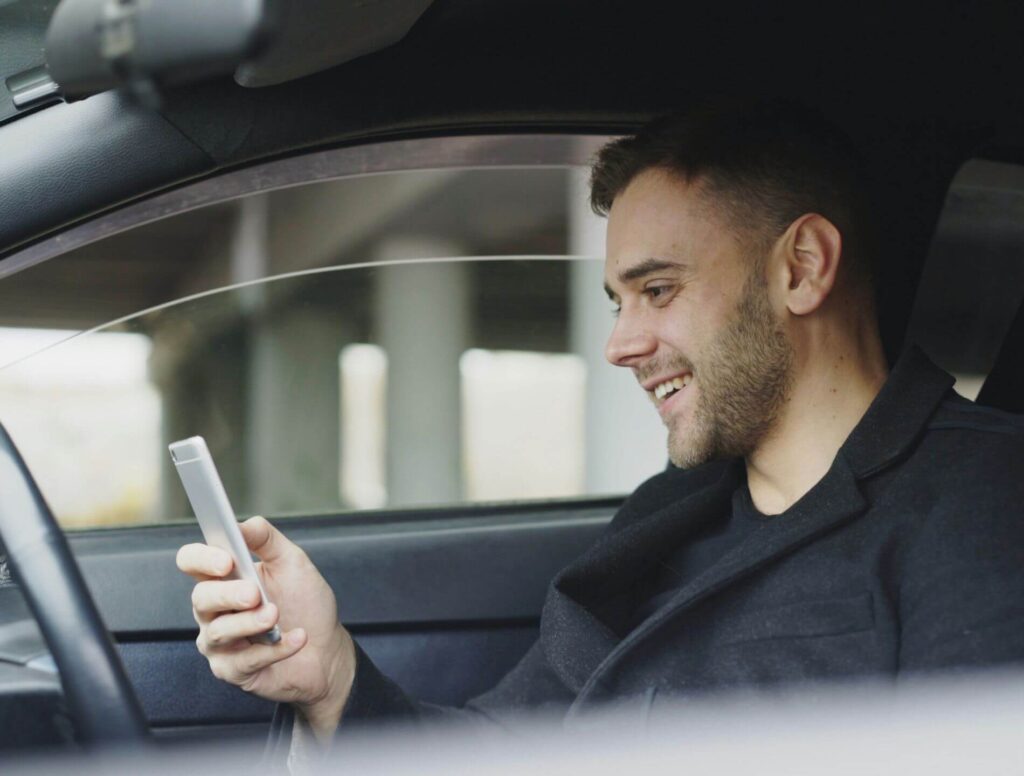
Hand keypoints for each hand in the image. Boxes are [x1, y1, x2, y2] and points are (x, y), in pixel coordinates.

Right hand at [176, 516, 355, 738]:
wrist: (326, 648)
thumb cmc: (305, 604)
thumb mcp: (292, 563)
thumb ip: (266, 540)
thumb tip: (244, 523)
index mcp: (224, 577)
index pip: (192, 561)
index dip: (202, 559)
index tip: (227, 560)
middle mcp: (214, 609)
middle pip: (200, 597)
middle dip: (228, 594)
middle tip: (255, 594)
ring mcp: (219, 642)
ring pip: (217, 632)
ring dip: (252, 623)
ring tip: (277, 616)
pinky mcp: (231, 670)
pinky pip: (243, 660)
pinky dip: (274, 648)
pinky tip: (297, 638)